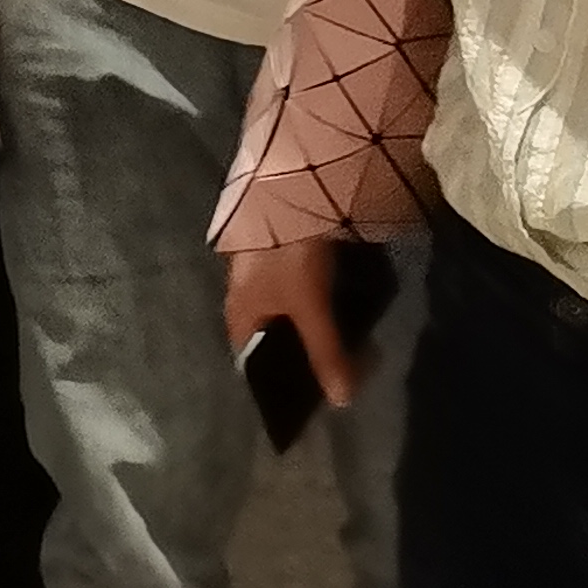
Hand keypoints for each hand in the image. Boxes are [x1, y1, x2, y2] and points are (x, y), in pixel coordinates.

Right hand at [227, 238, 360, 411]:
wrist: (288, 185)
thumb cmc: (289, 253)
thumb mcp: (311, 305)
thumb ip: (325, 352)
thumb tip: (341, 403)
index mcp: (238, 313)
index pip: (253, 362)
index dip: (281, 382)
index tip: (314, 394)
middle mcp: (242, 293)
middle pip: (273, 336)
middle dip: (304, 351)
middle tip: (344, 364)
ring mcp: (257, 268)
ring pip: (286, 310)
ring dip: (313, 324)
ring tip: (348, 335)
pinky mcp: (276, 249)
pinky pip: (296, 288)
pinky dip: (315, 300)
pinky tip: (339, 301)